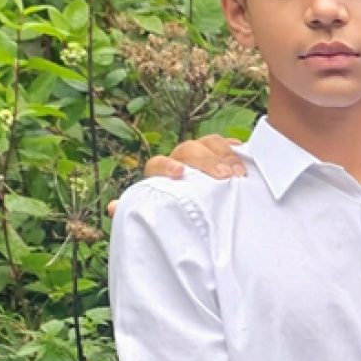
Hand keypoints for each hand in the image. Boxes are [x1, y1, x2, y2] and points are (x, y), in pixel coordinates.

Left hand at [105, 135, 246, 217]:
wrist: (198, 216)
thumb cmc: (176, 217)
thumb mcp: (158, 217)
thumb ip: (137, 211)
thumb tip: (112, 208)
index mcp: (161, 174)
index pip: (158, 162)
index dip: (167, 165)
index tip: (180, 174)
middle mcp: (181, 160)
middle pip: (189, 149)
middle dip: (207, 161)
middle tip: (224, 178)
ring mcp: (205, 155)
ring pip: (211, 142)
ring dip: (226, 156)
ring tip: (239, 174)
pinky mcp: (226, 157)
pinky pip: (231, 145)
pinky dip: (239, 150)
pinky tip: (247, 156)